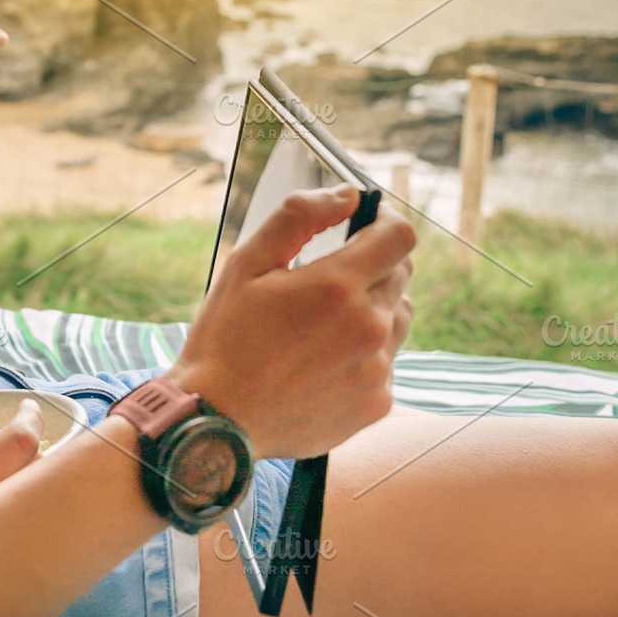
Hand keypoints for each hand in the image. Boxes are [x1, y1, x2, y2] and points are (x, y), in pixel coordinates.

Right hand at [0, 385, 43, 553]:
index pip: (18, 445)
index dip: (30, 420)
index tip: (28, 409)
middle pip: (39, 478)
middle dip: (39, 453)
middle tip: (23, 440)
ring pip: (33, 514)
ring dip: (33, 487)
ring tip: (15, 474)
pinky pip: (18, 545)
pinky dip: (20, 521)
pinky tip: (0, 516)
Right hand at [172, 186, 413, 458]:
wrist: (216, 422)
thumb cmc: (225, 341)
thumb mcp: (247, 264)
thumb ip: (299, 217)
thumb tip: (345, 195)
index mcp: (338, 287)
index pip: (399, 236)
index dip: (383, 223)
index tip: (364, 226)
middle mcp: (368, 327)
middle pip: (401, 275)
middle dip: (371, 267)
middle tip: (326, 283)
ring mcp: (376, 369)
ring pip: (398, 318)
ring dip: (373, 311)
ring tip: (323, 328)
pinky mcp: (376, 402)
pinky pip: (386, 362)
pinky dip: (363, 355)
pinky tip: (321, 363)